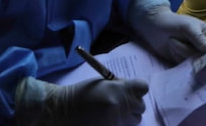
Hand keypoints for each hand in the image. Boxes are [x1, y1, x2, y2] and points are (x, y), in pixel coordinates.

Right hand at [15, 76, 148, 125]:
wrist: (62, 110)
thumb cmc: (81, 94)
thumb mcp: (102, 83)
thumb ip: (119, 86)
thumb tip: (132, 91)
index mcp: (119, 89)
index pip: (143, 87)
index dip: (138, 89)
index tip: (131, 91)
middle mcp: (121, 105)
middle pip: (141, 106)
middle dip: (134, 105)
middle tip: (122, 104)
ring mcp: (116, 121)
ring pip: (136, 120)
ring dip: (129, 117)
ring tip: (114, 114)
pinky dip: (119, 124)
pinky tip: (107, 121)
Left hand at [127, 0, 205, 63]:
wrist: (155, 28)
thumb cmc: (174, 23)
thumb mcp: (187, 27)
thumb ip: (198, 37)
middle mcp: (205, 47)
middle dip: (191, 50)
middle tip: (176, 41)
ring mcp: (195, 55)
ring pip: (195, 62)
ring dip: (181, 51)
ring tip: (172, 40)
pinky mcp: (185, 63)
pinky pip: (186, 66)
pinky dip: (177, 57)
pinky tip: (171, 49)